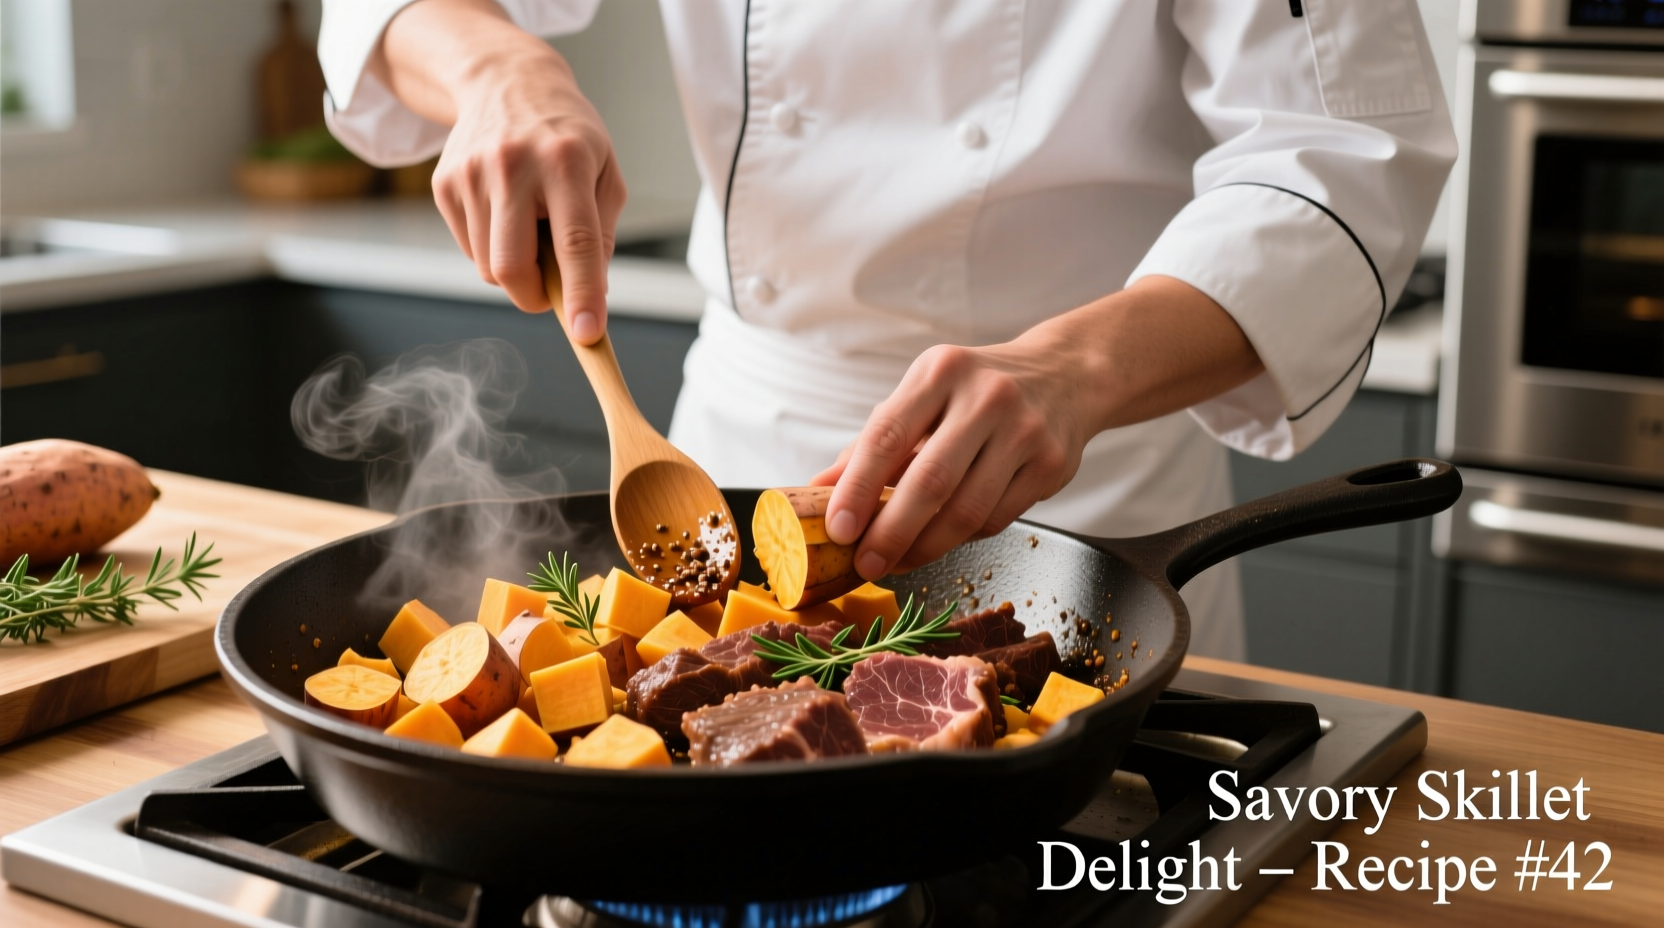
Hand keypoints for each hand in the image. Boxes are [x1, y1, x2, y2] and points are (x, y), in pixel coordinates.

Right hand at [375, 0, 625, 343]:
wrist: (505, 82)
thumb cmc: (567, 136)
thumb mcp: (604, 173)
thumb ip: (600, 235)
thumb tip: (592, 296)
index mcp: (566, 163)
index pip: (575, 241)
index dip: (582, 293)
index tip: (587, 333)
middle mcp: (514, 166)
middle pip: (513, 267)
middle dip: (535, 297)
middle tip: (552, 289)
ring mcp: (472, 175)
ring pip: (489, 268)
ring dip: (515, 270)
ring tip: (530, 226)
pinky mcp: (444, 185)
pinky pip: (470, 250)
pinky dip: (491, 249)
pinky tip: (504, 212)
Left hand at [813, 276, 1264, 579]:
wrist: (1068, 374)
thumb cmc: (978, 389)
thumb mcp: (924, 395)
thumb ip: (873, 443)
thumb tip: (818, 490)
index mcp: (941, 371)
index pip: (887, 434)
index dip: (857, 487)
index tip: (838, 528)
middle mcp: (986, 396)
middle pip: (930, 481)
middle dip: (892, 532)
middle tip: (866, 563)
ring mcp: (1025, 431)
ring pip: (967, 509)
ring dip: (927, 546)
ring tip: (898, 561)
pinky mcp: (1052, 464)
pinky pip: (997, 517)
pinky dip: (964, 537)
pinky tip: (943, 540)